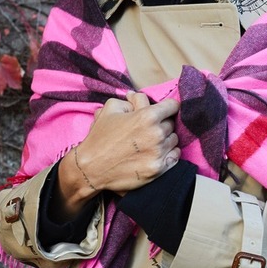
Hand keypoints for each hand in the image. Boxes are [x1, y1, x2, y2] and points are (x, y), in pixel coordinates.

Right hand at [53, 93, 179, 220]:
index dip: (167, 107)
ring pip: (174, 140)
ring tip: (150, 142)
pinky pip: (175, 156)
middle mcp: (157, 134)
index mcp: (147, 116)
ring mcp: (159, 153)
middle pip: (171, 123)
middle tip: (148, 128)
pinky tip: (156, 153)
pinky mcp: (158, 169)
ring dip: (165, 139)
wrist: (91, 168)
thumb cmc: (100, 137)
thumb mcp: (110, 109)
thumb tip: (139, 98)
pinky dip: (169, 153)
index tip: (163, 110)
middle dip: (162, 123)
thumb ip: (131, 100)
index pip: (172, 106)